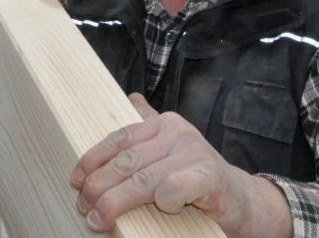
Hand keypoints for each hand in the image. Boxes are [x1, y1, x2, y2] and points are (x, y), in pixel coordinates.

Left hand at [70, 94, 290, 235]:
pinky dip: (165, 198)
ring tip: (99, 219)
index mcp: (163, 124)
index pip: (119, 139)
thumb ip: (149, 127)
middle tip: (83, 207)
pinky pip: (178, 186)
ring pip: (145, 178)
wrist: (242, 200)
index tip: (75, 180)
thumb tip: (131, 99)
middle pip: (127, 161)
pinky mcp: (210, 177)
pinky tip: (160, 210)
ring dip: (117, 201)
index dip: (93, 160)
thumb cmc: (198, 179)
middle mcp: (177, 133)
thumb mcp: (171, 151)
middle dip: (99, 186)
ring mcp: (194, 153)